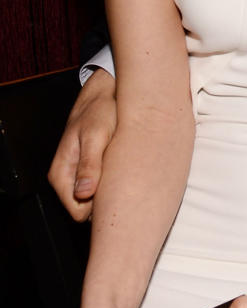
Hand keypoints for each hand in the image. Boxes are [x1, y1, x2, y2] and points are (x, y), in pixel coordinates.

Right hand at [48, 68, 117, 219]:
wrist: (104, 94)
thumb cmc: (99, 111)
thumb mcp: (96, 135)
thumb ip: (89, 164)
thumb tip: (84, 192)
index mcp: (62, 173)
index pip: (78, 213)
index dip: (98, 209)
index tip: (117, 196)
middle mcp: (67, 178)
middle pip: (87, 211)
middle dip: (105, 202)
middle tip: (124, 182)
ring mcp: (78, 175)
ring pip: (95, 201)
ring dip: (110, 192)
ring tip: (123, 172)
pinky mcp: (90, 170)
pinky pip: (101, 189)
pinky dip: (113, 183)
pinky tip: (123, 169)